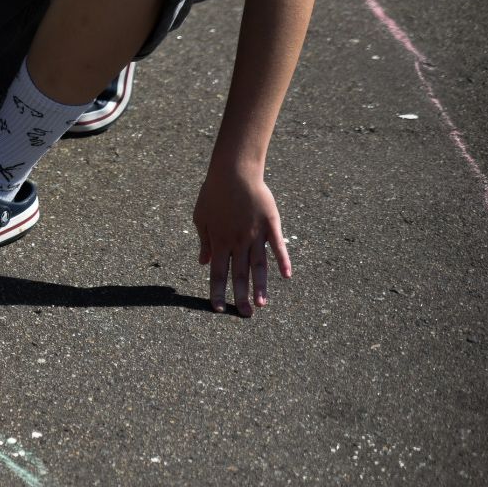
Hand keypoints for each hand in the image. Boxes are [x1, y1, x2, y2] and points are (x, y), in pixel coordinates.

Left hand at [192, 164, 291, 316]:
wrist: (234, 171)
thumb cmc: (213, 193)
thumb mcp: (200, 217)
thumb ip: (204, 241)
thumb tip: (204, 263)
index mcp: (218, 241)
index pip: (218, 273)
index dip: (218, 291)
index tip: (219, 309)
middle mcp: (237, 241)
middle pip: (239, 274)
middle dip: (241, 296)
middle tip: (245, 315)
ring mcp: (255, 234)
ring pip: (258, 266)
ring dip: (261, 286)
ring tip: (262, 305)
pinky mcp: (271, 224)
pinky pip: (278, 246)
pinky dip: (283, 261)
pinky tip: (286, 276)